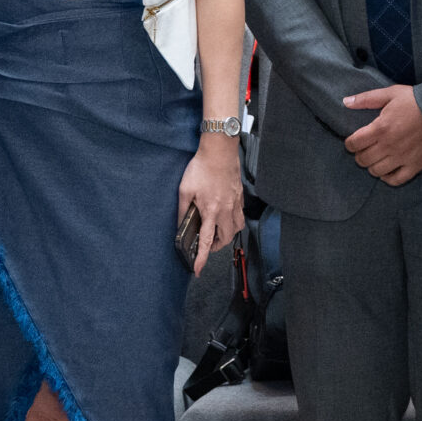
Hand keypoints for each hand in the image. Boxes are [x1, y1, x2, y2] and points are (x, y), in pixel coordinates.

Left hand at [178, 134, 243, 274]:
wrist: (220, 151)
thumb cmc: (201, 168)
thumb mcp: (185, 190)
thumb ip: (183, 210)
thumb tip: (181, 224)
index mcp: (211, 210)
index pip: (206, 241)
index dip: (202, 258)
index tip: (198, 269)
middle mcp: (226, 210)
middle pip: (226, 238)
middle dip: (216, 246)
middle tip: (207, 244)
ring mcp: (235, 204)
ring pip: (236, 229)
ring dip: (227, 234)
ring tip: (216, 231)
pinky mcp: (240, 196)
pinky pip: (240, 216)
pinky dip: (233, 221)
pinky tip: (224, 215)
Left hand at [341, 85, 421, 184]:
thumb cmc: (417, 101)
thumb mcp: (391, 93)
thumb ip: (366, 99)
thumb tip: (345, 102)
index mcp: (381, 128)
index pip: (354, 143)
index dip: (350, 143)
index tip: (353, 140)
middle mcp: (389, 146)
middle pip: (363, 160)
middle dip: (359, 154)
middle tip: (365, 149)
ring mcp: (402, 158)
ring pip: (376, 171)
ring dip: (372, 165)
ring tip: (376, 158)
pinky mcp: (415, 165)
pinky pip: (396, 180)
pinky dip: (388, 178)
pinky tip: (387, 170)